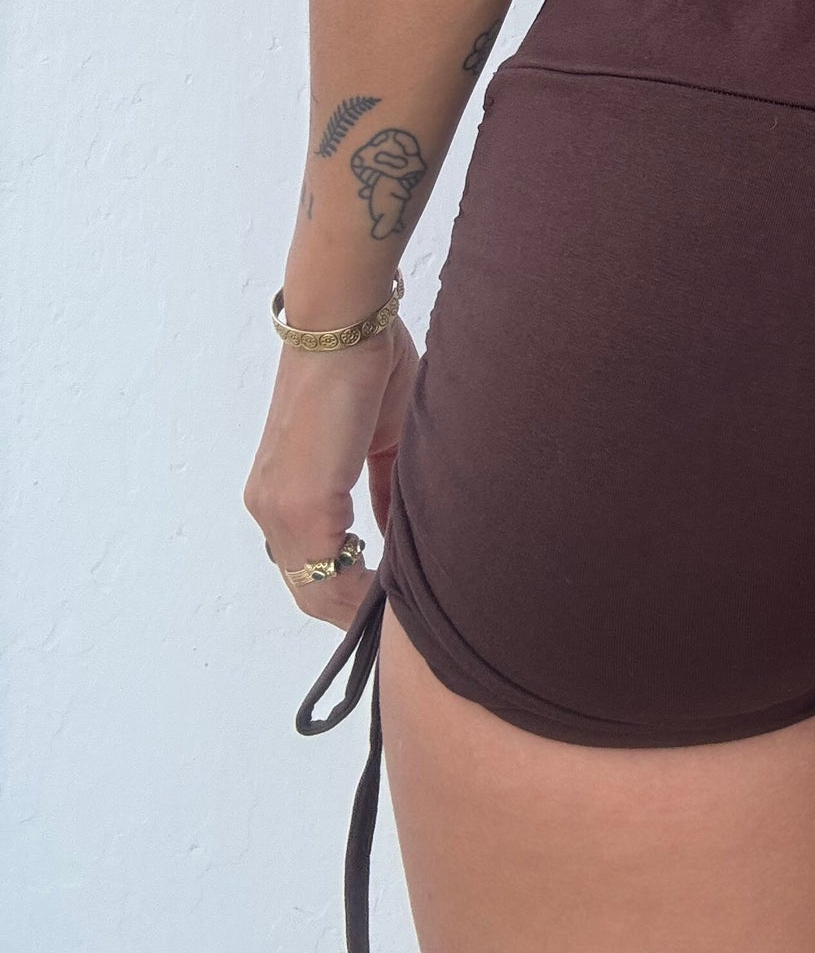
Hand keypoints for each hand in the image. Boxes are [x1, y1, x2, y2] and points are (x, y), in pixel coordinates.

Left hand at [243, 316, 419, 630]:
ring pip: (317, 587)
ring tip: (404, 616)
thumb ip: (385, 496)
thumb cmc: (368, 368)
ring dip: (362, 606)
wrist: (346, 325)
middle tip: (403, 627)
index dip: (352, 598)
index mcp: (286, 493)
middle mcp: (271, 507)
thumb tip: (403, 537)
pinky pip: (331, 568)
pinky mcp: (300, 499)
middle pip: (310, 591)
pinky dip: (365, 586)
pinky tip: (398, 591)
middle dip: (356, 614)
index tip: (393, 611)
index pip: (313, 570)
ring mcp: (279, 506)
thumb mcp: (384, 446)